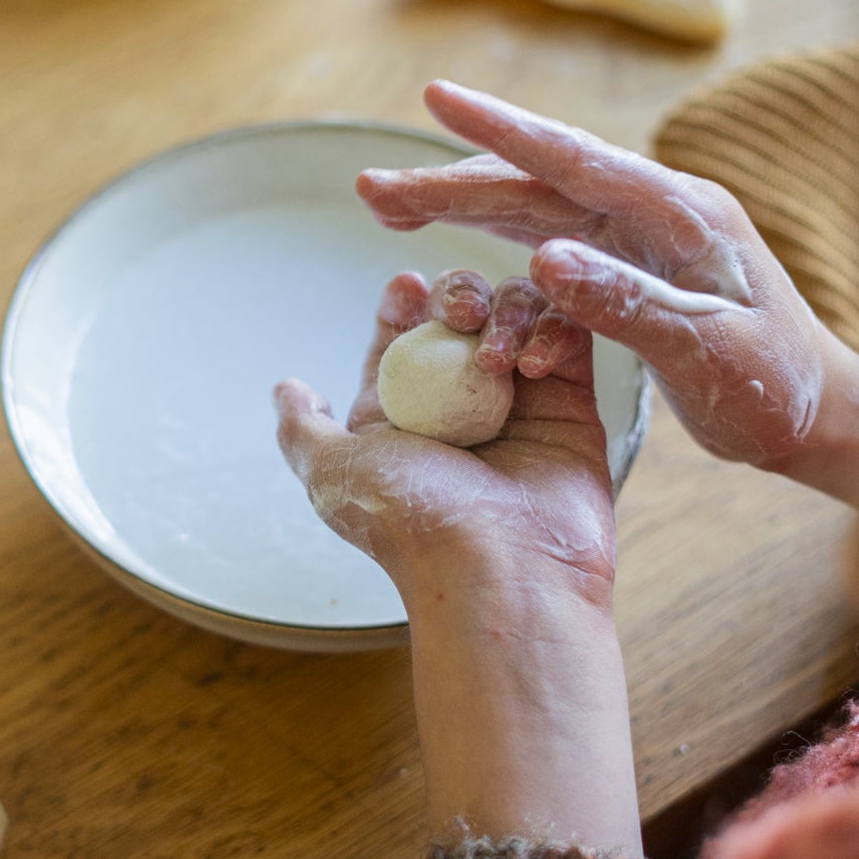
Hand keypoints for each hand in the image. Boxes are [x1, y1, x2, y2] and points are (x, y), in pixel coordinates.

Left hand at [273, 271, 642, 854]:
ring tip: (495, 354)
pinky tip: (533, 363)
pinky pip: (570, 341)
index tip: (405, 288)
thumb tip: (286, 389)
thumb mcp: (331, 473)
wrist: (498, 569)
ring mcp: (519, 403)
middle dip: (456, 297)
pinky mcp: (571, 407)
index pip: (402, 336)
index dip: (402, 305)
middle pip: (461, 316)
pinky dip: (554, 331)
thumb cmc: (411, 525)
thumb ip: (304, 429)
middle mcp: (460, 404)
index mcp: (403, 414)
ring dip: (503, 313)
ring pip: (517, 317)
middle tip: (458, 313)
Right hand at [358, 81, 858, 501]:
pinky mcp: (633, 265)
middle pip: (537, 182)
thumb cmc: (774, 389)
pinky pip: (552, 246)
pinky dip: (500, 249)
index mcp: (680, 216)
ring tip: (390, 209)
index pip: (574, 161)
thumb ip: (626, 304)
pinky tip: (459, 251)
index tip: (434, 97)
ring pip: (536, 207)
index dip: (499, 130)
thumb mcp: (705, 355)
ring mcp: (642, 235)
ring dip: (463, 205)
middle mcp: (656, 210)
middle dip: (451, 180)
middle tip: (371, 187)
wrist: (820, 416)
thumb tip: (543, 259)